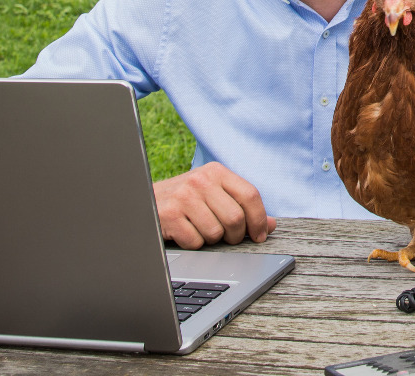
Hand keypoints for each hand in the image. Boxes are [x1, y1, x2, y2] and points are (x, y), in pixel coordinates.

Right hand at [153, 162, 276, 248]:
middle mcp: (201, 180)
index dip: (260, 219)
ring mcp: (184, 196)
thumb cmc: (185, 200)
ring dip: (212, 240)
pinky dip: (194, 244)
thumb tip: (271, 225)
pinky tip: (186, 232)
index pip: (250, 195)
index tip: (261, 235)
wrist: (143, 201)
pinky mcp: (169, 215)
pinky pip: (196, 242)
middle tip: (228, 238)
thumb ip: (242, 205)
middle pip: (235, 218)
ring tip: (201, 229)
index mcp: (216, 171)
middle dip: (236, 236)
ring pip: (216, 233)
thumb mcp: (214, 193)